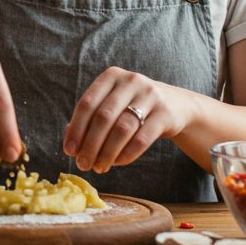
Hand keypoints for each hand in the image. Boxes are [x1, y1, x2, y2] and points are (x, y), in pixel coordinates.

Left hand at [64, 67, 192, 172]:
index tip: (69, 151)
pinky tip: (118, 163)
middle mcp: (131, 81)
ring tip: (99, 168)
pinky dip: (126, 154)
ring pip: (122, 129)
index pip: (87, 103)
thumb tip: (70, 144)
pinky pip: (142, 138)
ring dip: (107, 153)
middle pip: (104, 117)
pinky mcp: (166, 113)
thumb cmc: (133, 107)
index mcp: (111, 76)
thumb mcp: (112, 106)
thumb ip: (89, 120)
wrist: (176, 105)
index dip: (76, 129)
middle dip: (90, 145)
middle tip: (83, 165)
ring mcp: (150, 95)